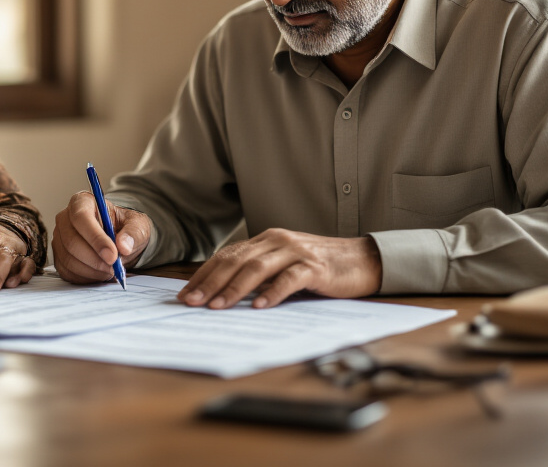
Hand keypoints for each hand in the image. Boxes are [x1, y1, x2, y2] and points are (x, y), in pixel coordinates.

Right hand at [52, 190, 152, 283]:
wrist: (119, 240)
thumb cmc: (125, 227)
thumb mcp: (138, 225)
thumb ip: (133, 233)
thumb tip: (124, 246)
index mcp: (82, 202)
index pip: (81, 217)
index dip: (95, 238)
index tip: (113, 255)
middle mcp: (65, 219)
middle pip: (71, 241)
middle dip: (94, 259)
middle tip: (114, 268)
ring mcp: (59, 239)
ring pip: (68, 259)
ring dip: (92, 270)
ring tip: (110, 270)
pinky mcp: (59, 258)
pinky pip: (67, 272)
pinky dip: (85, 277)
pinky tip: (100, 273)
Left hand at [178, 229, 381, 308]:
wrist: (362, 260)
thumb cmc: (320, 266)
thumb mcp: (284, 264)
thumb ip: (259, 273)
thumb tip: (223, 293)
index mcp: (266, 240)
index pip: (227, 256)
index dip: (204, 274)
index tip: (185, 293)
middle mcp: (277, 241)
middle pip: (236, 261)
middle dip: (210, 282)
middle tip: (191, 302)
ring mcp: (296, 252)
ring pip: (257, 268)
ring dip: (234, 289)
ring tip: (217, 306)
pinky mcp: (315, 267)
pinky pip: (289, 279)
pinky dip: (272, 293)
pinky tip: (259, 306)